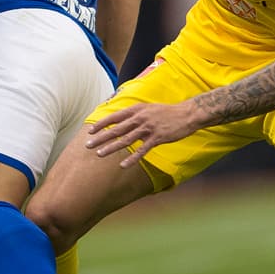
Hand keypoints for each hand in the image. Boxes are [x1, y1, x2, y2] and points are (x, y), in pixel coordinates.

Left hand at [86, 101, 203, 166]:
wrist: (187, 113)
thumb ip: (135, 114)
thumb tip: (122, 119)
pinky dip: (132, 158)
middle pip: (116, 129)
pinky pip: (142, 150)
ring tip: (99, 154)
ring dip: (111, 148)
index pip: (114, 117)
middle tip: (87, 145)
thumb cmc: (167, 112)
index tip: (90, 131)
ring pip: (125, 140)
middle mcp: (140, 118)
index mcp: (136, 109)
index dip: (101, 124)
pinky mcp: (157, 138)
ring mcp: (148, 128)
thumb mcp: (148, 108)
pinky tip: (123, 165)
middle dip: (100, 138)